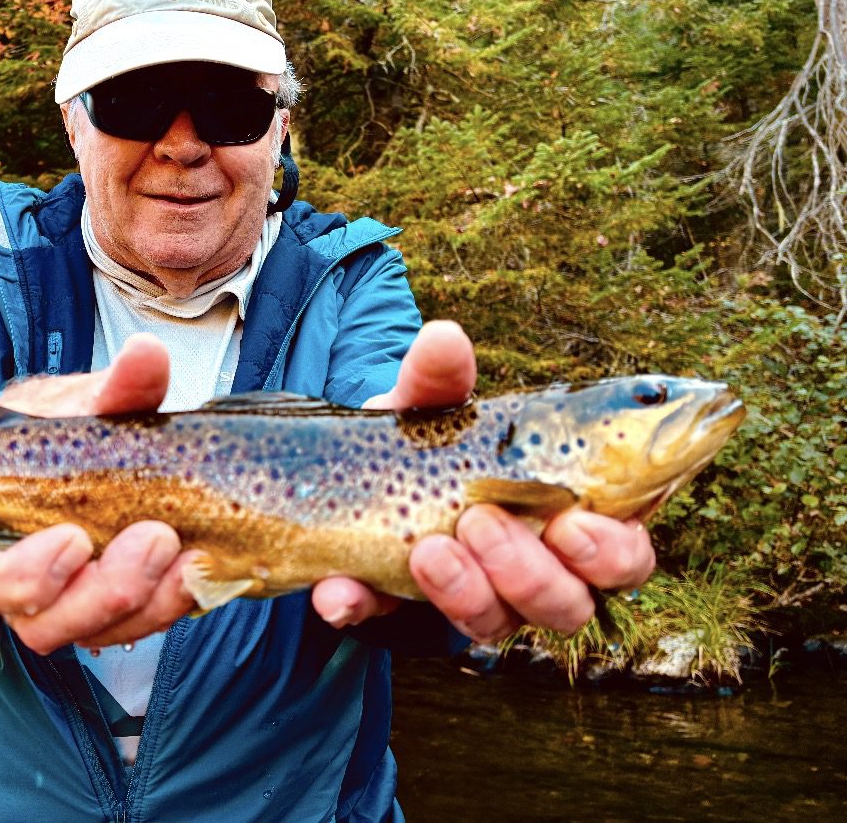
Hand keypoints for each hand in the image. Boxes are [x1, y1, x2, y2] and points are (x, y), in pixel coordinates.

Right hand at [0, 334, 197, 654]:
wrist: (89, 449)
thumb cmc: (60, 428)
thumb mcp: (78, 403)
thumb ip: (112, 388)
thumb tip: (147, 353)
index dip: (22, 575)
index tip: (74, 539)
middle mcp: (14, 586)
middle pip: (42, 623)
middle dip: (102, 592)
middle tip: (155, 540)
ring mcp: (68, 604)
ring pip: (96, 633)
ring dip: (146, 603)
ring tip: (188, 558)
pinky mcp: (117, 611)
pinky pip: (141, 625)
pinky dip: (174, 602)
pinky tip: (206, 568)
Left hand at [312, 320, 656, 642]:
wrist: (346, 464)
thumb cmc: (424, 434)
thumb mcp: (430, 403)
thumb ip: (441, 377)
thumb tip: (444, 338)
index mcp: (567, 515)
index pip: (623, 552)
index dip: (612, 551)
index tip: (572, 525)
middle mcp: (534, 569)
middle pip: (571, 604)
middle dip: (533, 574)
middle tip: (482, 522)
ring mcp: (471, 596)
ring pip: (497, 623)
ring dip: (466, 591)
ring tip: (428, 548)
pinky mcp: (399, 608)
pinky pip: (385, 621)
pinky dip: (361, 605)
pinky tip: (338, 592)